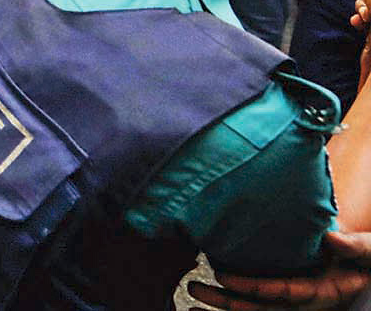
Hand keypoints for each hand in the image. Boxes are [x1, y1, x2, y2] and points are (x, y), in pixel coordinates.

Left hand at [187, 231, 370, 308]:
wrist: (367, 270)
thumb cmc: (364, 259)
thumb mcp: (367, 251)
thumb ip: (352, 247)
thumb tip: (331, 238)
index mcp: (322, 291)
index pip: (283, 291)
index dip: (253, 287)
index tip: (223, 275)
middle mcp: (305, 304)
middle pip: (261, 309)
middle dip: (227, 302)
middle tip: (194, 288)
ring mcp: (294, 306)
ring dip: (223, 310)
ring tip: (189, 303)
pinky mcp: (285, 302)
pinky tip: (200, 309)